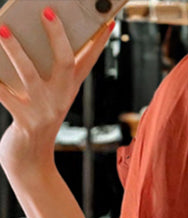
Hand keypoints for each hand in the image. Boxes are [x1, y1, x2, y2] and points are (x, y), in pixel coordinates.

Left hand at [0, 8, 113, 174]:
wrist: (30, 162)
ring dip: (15, 50)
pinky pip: (5, 95)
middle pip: (66, 63)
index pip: (87, 63)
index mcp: (68, 91)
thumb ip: (42, 71)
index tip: (106, 22)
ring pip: (30, 75)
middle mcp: (60, 100)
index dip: (98, 43)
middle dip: (57, 36)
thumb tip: (23, 35)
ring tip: (2, 28)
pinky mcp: (25, 122)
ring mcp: (43, 111)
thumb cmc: (34, 121)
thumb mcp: (46, 97)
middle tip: (47, 10)